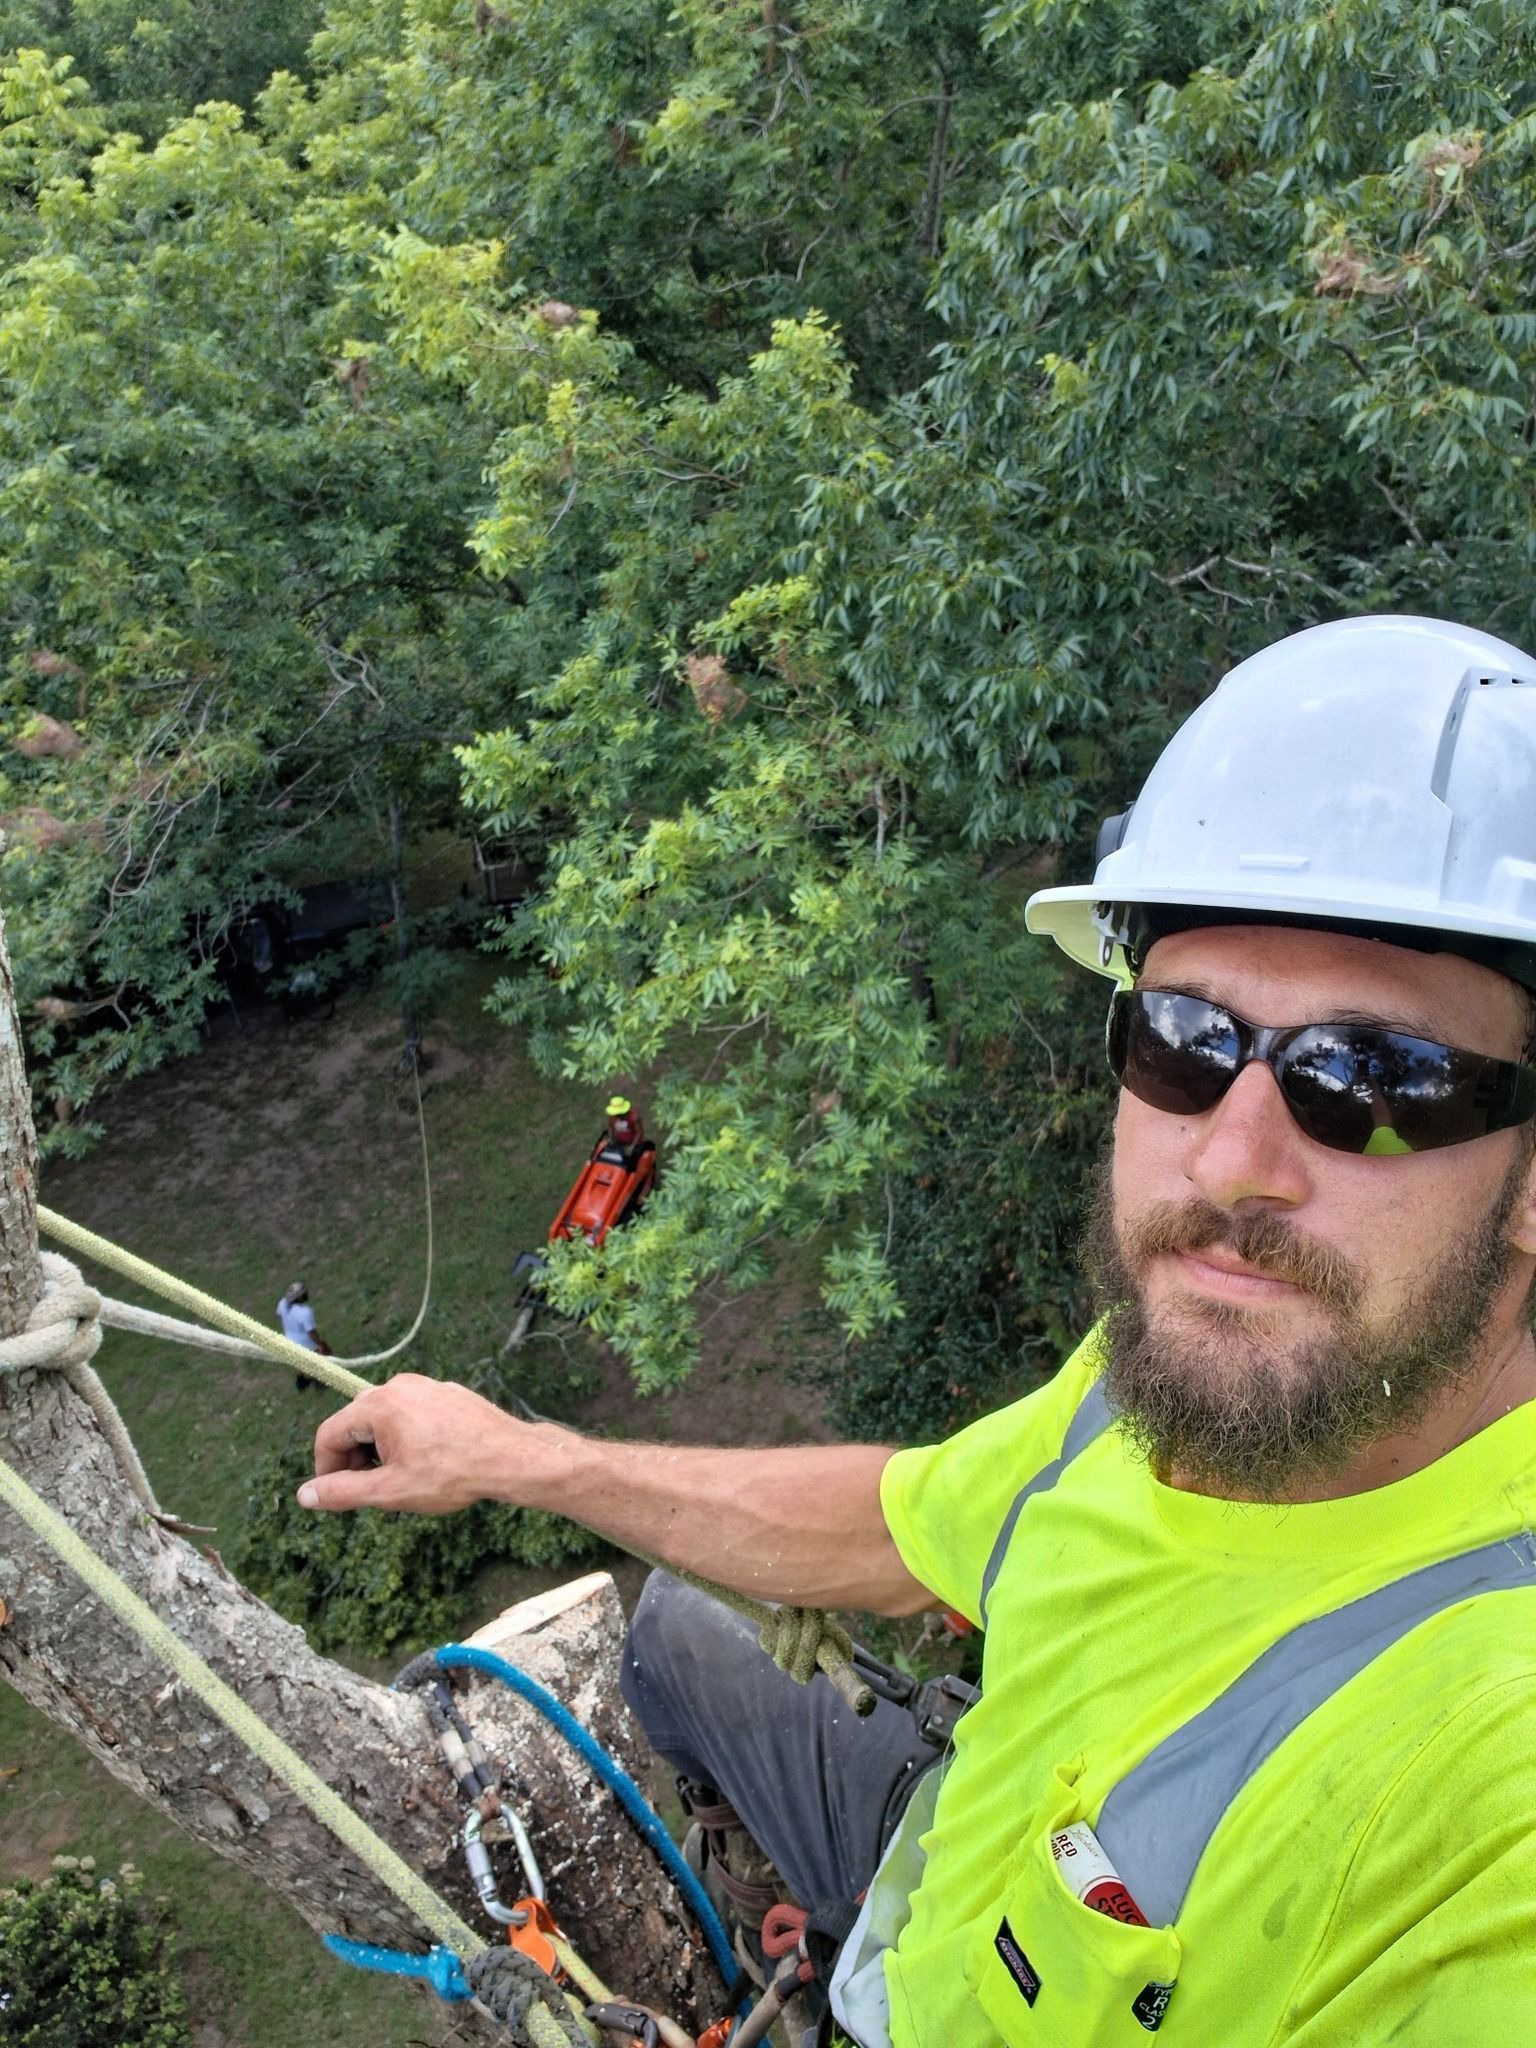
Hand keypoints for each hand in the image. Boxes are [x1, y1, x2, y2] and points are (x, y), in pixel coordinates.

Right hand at [296, 1372, 532, 1513]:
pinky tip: (427, 1463)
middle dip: (354, 1459)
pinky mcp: (446, 1393)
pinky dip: (405, 1438)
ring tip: (401, 1479)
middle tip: (372, 1491)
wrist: (511, 1457)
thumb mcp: (391, 1491)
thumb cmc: (453, 1474)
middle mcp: (399, 1385)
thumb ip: (343, 1492)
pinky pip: (411, 1413)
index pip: (329, 1434)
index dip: (326, 1469)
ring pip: (384, 1419)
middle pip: (355, 1423)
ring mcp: (425, 1386)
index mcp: (380, 1404)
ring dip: (380, 1450)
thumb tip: (304, 1495)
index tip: (336, 1495)